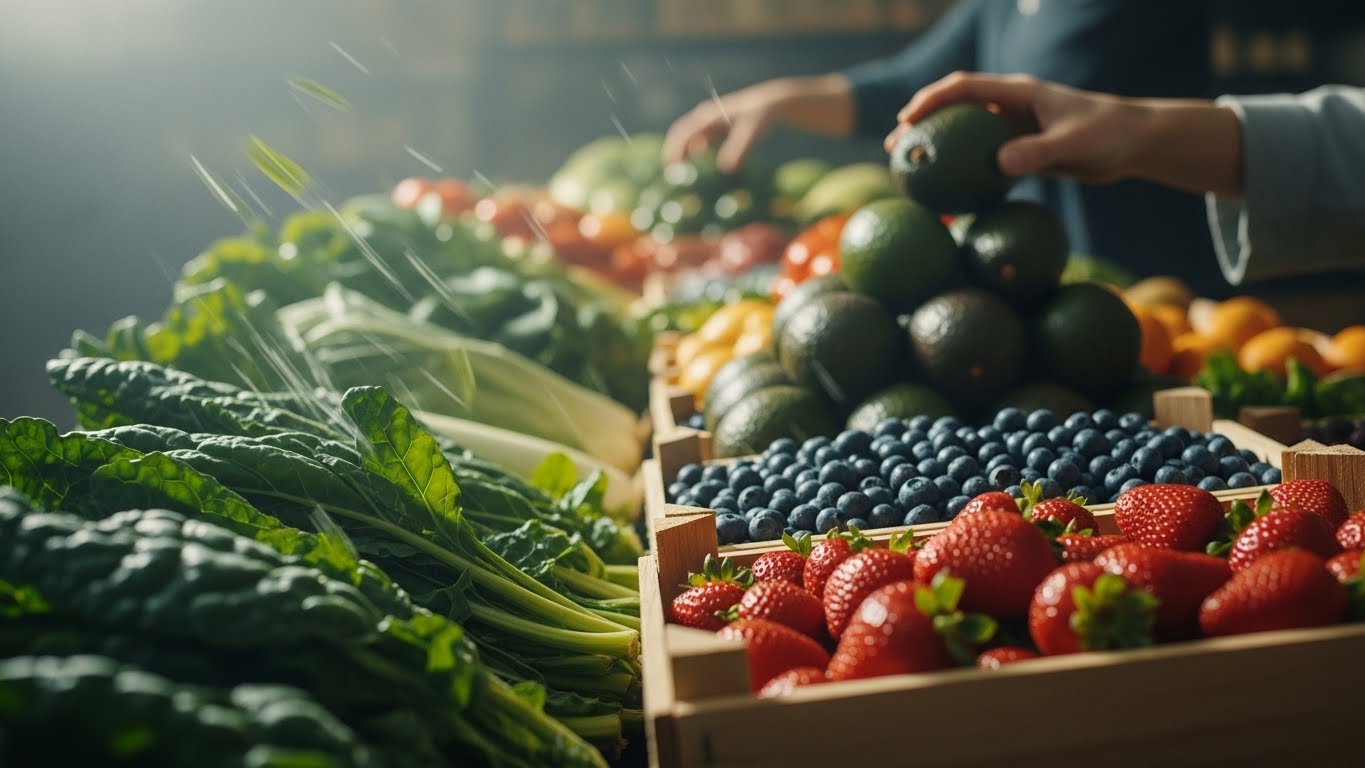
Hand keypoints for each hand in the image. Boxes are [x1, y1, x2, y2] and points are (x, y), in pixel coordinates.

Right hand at [663, 81, 780, 172]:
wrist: (771, 103)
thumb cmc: (759, 117)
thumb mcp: (750, 133)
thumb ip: (738, 149)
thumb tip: (725, 168)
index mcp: (707, 116)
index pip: (682, 132)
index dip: (674, 149)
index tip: (671, 166)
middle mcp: (705, 117)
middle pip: (681, 133)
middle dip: (674, 150)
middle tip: (670, 171)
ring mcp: (711, 121)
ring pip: (690, 136)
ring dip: (683, 151)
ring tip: (680, 169)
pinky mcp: (718, 126)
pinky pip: (701, 139)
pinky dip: (695, 150)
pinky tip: (700, 160)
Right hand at [884, 72, 1146, 183]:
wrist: (1134, 143)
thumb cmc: (1108, 134)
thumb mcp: (1072, 143)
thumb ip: (1036, 152)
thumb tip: (997, 166)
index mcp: (1019, 92)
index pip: (965, 88)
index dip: (931, 100)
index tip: (907, 119)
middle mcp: (1012, 107)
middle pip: (955, 109)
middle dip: (921, 124)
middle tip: (894, 147)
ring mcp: (1014, 129)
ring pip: (965, 136)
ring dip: (937, 150)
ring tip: (909, 171)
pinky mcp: (1021, 151)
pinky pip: (983, 161)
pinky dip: (962, 174)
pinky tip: (947, 197)